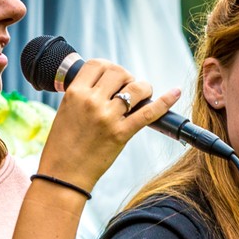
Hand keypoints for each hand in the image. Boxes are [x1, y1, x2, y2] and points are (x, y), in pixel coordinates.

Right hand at [39, 59, 181, 190]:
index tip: (114, 76)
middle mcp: (91, 101)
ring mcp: (107, 117)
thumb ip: (83, 95)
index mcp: (74, 93)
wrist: (63, 174)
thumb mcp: (66, 111)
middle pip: (119, 72)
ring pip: (136, 88)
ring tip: (143, 95)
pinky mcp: (121, 134)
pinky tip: (175, 93)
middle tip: (129, 88)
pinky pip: (148, 113)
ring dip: (144, 87)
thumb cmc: (63, 145)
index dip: (109, 66)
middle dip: (128, 77)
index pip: (97, 64)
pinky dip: (165, 101)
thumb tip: (107, 85)